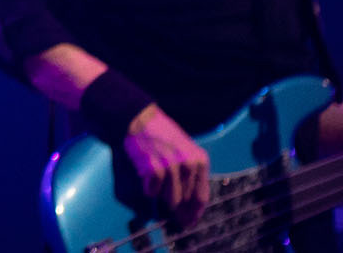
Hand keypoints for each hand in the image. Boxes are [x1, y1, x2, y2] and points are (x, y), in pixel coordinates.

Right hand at [121, 104, 209, 225]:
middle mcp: (189, 165)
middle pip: (186, 201)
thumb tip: (187, 206)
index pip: (201, 197)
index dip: (195, 214)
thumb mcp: (185, 152)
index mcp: (200, 161)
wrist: (140, 119)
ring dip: (162, 198)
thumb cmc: (162, 136)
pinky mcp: (154, 168)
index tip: (188, 223)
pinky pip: (152, 192)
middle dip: (178, 210)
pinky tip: (146, 177)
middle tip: (170, 214)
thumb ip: (190, 175)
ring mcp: (172, 166)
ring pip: (171, 200)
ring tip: (156, 184)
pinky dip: (148, 189)